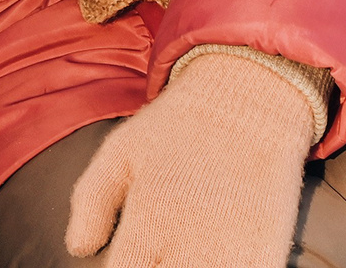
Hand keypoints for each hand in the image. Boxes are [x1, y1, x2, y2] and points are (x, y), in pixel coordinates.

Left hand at [63, 50, 325, 267]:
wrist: (249, 96)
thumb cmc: (177, 126)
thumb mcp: (120, 150)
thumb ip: (91, 201)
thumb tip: (78, 248)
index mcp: (148, 223)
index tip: (124, 263)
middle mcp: (189, 246)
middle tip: (153, 259)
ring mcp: (232, 252)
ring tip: (178, 260)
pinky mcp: (267, 251)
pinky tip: (215, 262)